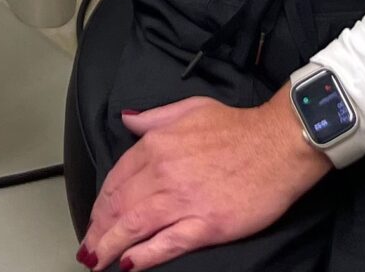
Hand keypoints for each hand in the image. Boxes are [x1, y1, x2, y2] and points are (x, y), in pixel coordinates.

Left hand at [78, 88, 329, 269]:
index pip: (117, 178)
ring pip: (134, 227)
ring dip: (110, 246)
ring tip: (96, 261)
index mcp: (158, 144)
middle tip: (87, 249)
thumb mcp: (190, 108)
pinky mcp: (205, 224)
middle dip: (98, 230)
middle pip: (120, 205)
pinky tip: (129, 264)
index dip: (101, 202)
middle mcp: (164, 172)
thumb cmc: (237, 126)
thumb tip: (128, 120)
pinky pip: (167, 243)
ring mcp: (183, 200)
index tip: (94, 218)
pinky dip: (144, 256)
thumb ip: (154, 118)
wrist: (277, 144)